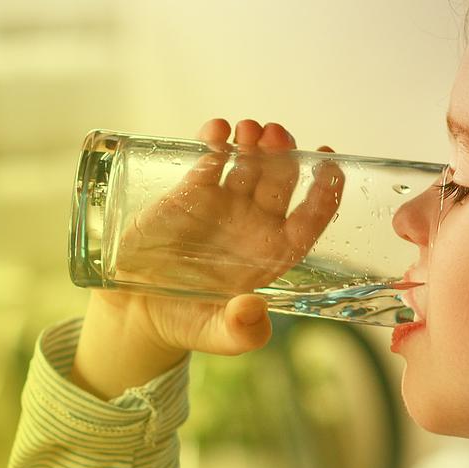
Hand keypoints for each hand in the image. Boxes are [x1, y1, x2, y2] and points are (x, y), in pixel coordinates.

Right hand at [75, 119, 342, 396]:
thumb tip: (253, 309)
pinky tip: (218, 129)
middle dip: (285, 154)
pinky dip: (216, 140)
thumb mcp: (215, 336)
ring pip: (250, 162)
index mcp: (271, 254)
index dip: (324, 192)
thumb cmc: (184, 322)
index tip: (331, 165)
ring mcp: (224, 204)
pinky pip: (211, 159)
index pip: (309, 219)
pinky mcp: (191, 192)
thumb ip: (241, 332)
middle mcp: (253, 224)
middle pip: (281, 180)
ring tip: (248, 130)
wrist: (136, 310)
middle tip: (277, 136)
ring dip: (255, 141)